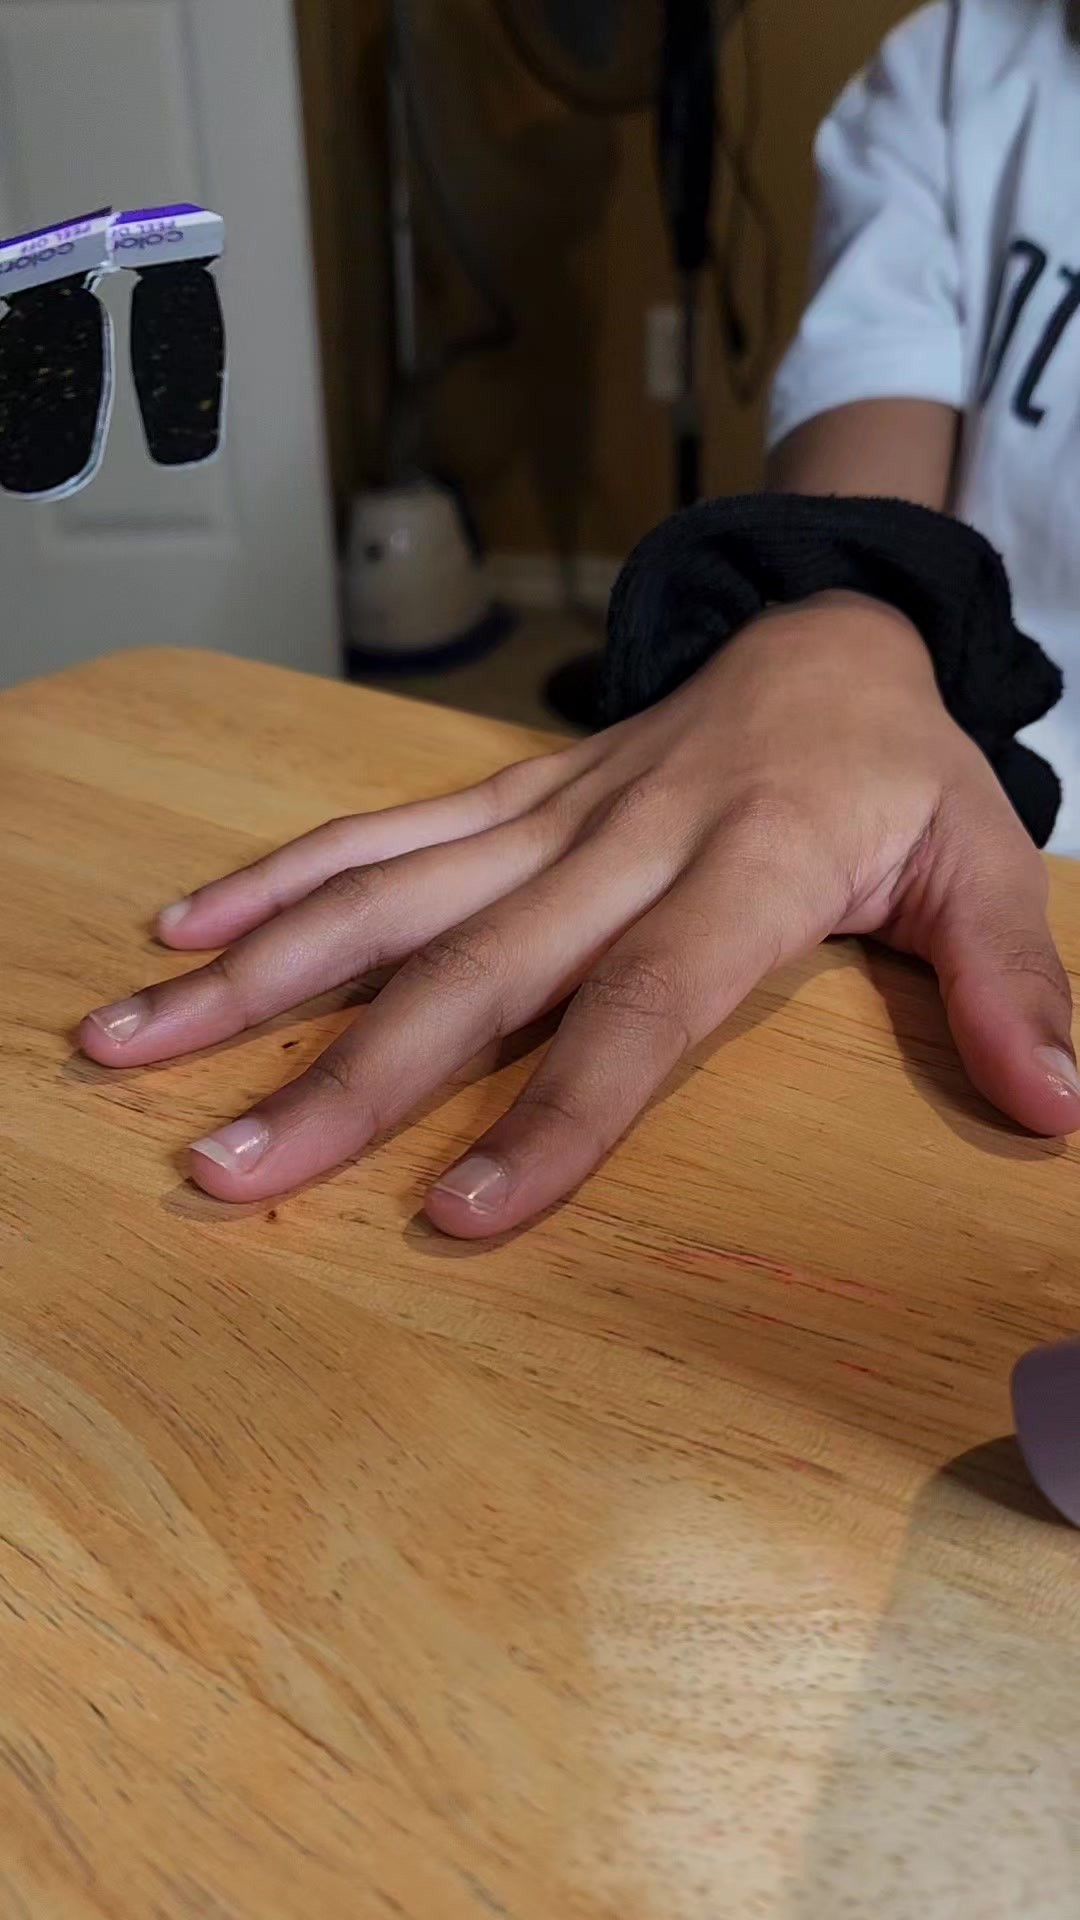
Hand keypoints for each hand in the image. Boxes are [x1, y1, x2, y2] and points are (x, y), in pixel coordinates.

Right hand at [79, 593, 1079, 1235]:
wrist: (830, 631)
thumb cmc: (905, 772)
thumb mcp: (984, 857)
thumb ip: (1011, 978)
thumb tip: (1059, 1109)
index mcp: (749, 866)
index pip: (643, 1008)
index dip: (553, 1115)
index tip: (453, 1217)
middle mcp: (625, 838)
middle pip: (472, 968)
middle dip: (343, 1078)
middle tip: (223, 1172)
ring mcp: (549, 810)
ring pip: (389, 893)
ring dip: (261, 974)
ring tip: (134, 1043)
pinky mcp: (509, 793)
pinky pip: (384, 829)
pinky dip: (282, 880)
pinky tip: (187, 930)